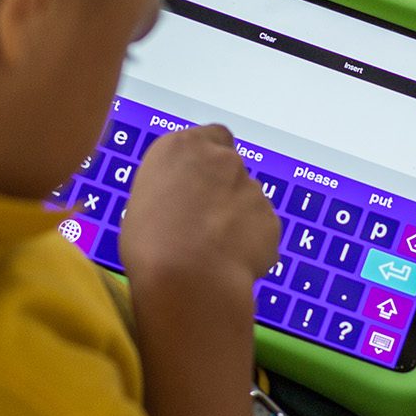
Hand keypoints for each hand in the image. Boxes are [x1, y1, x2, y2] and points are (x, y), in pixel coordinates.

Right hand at [120, 125, 280, 297]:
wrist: (188, 279)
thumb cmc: (149, 243)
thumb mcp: (144, 202)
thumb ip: (173, 189)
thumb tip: (186, 203)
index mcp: (183, 147)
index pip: (212, 136)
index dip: (208, 159)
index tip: (199, 182)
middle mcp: (222, 158)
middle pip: (230, 166)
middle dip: (223, 188)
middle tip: (204, 221)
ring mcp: (252, 188)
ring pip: (248, 199)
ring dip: (237, 216)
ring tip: (215, 250)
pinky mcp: (271, 219)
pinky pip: (260, 229)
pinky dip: (251, 242)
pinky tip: (231, 264)